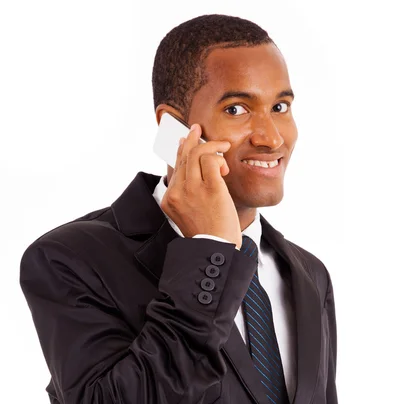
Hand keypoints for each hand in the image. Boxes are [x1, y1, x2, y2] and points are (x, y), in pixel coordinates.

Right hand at [160, 123, 241, 249]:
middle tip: (198, 129)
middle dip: (193, 139)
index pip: (174, 167)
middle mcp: (177, 192)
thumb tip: (196, 169)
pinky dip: (219, 157)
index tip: (186, 139)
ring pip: (197, 154)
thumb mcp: (189, 213)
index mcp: (169, 199)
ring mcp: (193, 190)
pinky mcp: (211, 189)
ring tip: (223, 145)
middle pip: (183, 157)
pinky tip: (226, 159)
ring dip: (211, 146)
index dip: (181, 150)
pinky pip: (212, 161)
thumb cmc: (208, 234)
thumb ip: (188, 193)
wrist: (215, 249)